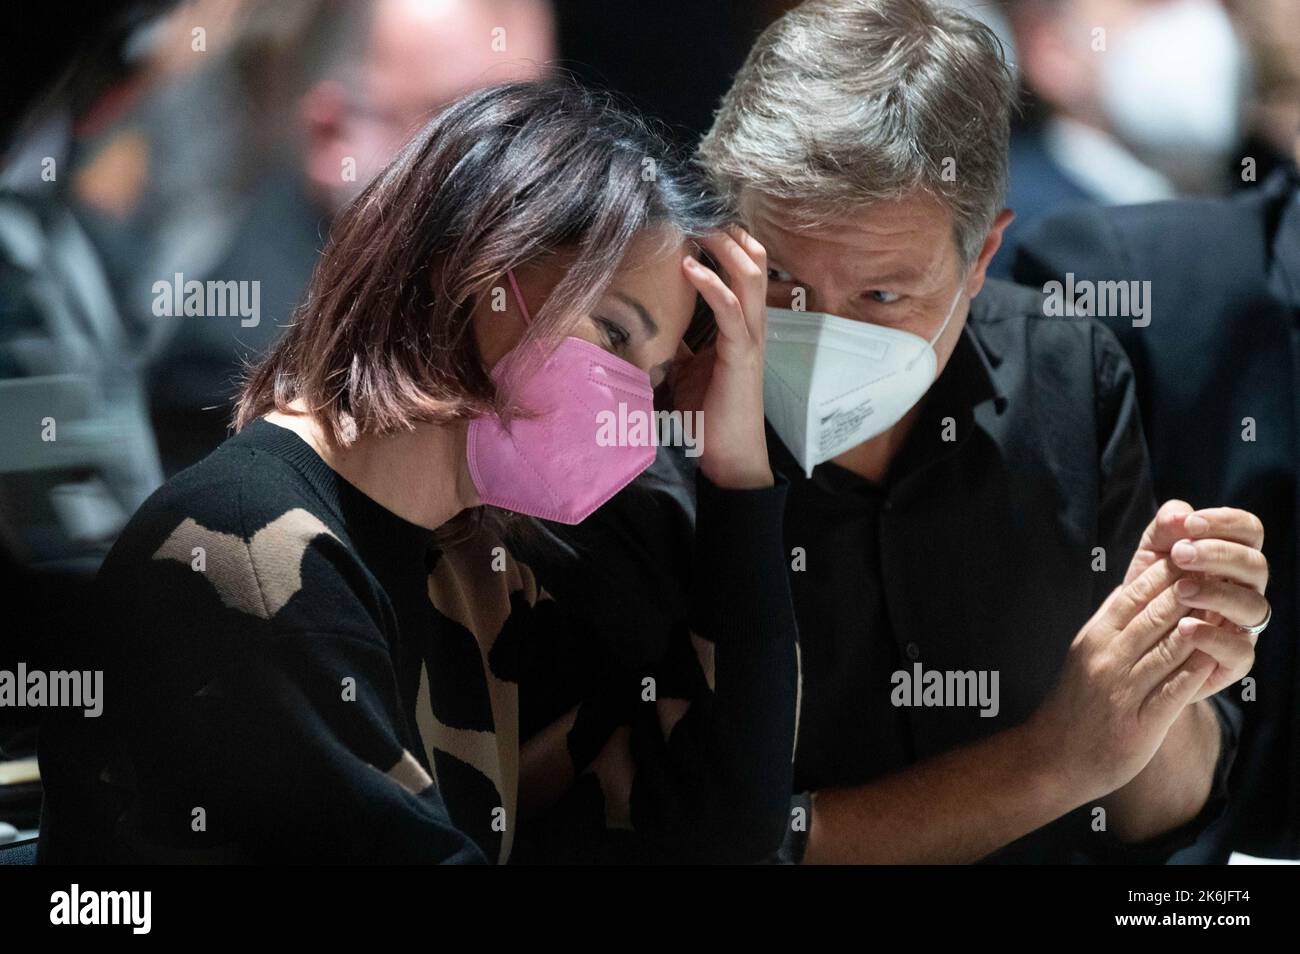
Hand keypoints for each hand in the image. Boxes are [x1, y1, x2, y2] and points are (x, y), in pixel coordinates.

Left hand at [673, 227, 772, 489]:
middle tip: (698, 209)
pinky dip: (712, 285)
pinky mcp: (741, 355)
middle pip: (754, 260)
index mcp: (740, 324)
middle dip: (728, 231)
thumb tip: (646, 322)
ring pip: (750, 276)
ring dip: (725, 247)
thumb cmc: (707, 416)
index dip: (726, 239)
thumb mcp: (685, 368)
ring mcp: (750, 338)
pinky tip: (690, 268)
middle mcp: (752, 324)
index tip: (695, 216)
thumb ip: (677, 342)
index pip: (743, 267)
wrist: (726, 457)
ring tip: (699, 226)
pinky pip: (731, 310)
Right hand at [1028, 556, 1216, 800]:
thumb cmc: (1076, 702)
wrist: (1053, 755)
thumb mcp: (1085, 652)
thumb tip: (1137, 587)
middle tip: (1220, 572)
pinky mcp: (1139, 723)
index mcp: (1094, 636)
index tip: (1194, 557)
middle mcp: (1106, 658)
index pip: (1134, 593)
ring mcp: (1122, 691)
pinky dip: (1196, 672)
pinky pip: (1173, 691)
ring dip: (1200, 627)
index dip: (1166, 572)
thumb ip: (1113, 623)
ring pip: (1168, 648)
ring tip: (1227, 609)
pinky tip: (1215, 657)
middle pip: (1155, 615)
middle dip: (1190, 592)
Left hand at [1123, 500, 1267, 700]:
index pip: (1249, 530)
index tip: (1190, 524)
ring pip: (1254, 606)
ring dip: (1217, 593)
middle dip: (1219, 554)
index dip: (1225, 522)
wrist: (1135, 640)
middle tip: (1180, 554)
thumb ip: (1165, 528)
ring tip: (1180, 590)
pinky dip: (1214, 638)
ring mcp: (1244, 625)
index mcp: (1231, 557)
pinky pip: (1240, 651)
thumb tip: (1180, 514)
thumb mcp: (1152, 553)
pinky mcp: (1234, 660)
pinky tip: (1184, 627)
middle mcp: (1245, 589)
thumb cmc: (1151, 588)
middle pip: (1255, 565)